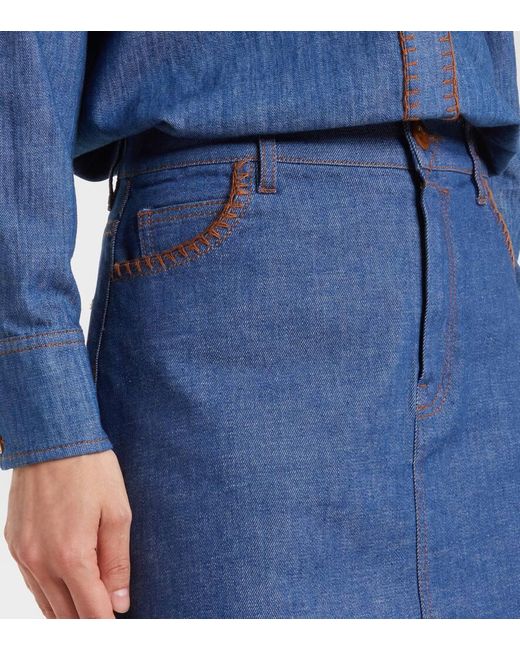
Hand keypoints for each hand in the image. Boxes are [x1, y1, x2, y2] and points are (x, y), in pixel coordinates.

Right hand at [3, 450, 131, 617]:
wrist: (53, 439)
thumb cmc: (90, 470)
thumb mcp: (117, 513)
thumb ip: (118, 562)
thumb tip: (119, 603)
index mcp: (71, 556)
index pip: (91, 612)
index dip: (108, 625)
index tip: (120, 626)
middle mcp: (41, 561)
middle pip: (66, 616)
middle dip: (88, 621)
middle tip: (108, 616)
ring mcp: (23, 554)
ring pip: (46, 604)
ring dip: (68, 613)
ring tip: (91, 608)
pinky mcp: (14, 543)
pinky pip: (32, 583)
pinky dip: (49, 593)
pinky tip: (67, 588)